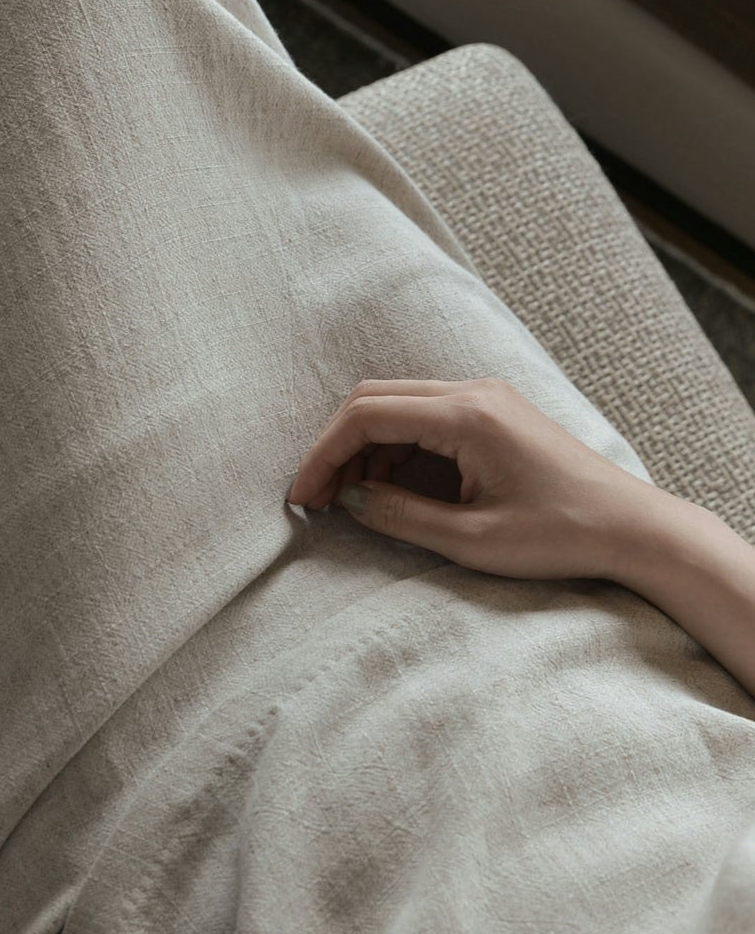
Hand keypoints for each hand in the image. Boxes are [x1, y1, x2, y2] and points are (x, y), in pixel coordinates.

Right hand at [286, 375, 662, 582]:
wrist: (631, 528)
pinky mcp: (496, 416)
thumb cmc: (561, 535)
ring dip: (366, 450)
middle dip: (337, 448)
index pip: (368, 414)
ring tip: (351, 502)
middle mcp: (475, 393)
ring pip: (399, 408)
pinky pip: (428, 420)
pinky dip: (398, 451)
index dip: (323, 454)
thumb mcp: (471, 540)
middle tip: (317, 499)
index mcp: (468, 415)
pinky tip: (391, 491)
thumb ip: (400, 516)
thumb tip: (350, 500)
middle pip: (377, 400)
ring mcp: (488, 399)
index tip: (302, 497)